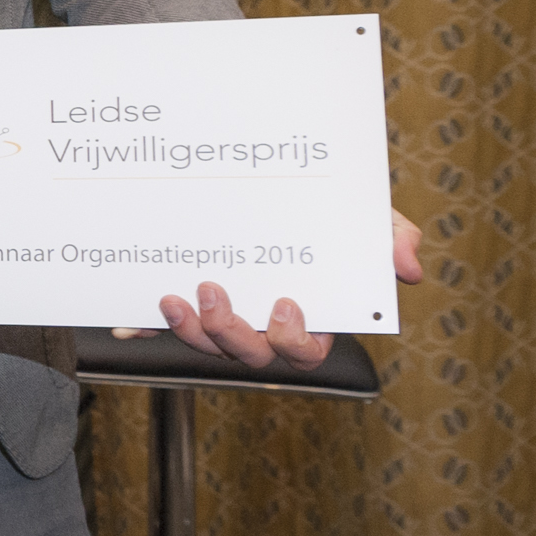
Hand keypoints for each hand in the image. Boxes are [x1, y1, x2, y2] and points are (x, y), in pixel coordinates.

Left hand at [150, 206, 426, 368]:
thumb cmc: (330, 212)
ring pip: (206, 345)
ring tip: (174, 297)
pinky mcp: (185, 303)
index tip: (283, 306)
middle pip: (250, 354)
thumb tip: (408, 267)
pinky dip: (142, 327)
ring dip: (189, 330)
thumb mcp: (366, 216)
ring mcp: (223, 315)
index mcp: (310, 316)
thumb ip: (391, 237)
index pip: (306, 351)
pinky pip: (160, 327)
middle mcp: (263, 324)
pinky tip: (127, 323)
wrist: (277, 181)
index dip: (294, 340)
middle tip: (212, 292)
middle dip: (229, 333)